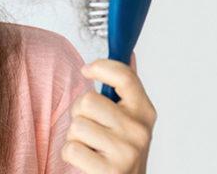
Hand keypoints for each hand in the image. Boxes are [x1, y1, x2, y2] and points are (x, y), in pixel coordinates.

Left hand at [61, 53, 156, 173]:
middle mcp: (139, 131)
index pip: (125, 76)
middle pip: (88, 100)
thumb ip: (127, 90)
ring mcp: (126, 152)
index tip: (86, 70)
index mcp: (145, 112)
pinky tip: (87, 160)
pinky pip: (71, 149)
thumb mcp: (131, 120)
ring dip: (74, 136)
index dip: (101, 66)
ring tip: (90, 146)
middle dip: (79, 113)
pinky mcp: (110, 171)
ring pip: (76, 125)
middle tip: (90, 127)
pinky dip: (71, 155)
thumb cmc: (121, 152)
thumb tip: (130, 55)